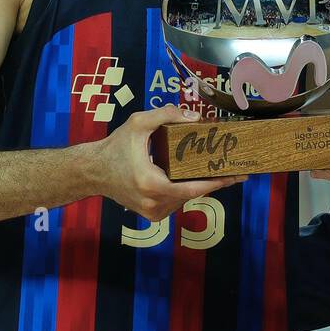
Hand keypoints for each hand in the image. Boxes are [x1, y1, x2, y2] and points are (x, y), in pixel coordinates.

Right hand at [94, 104, 243, 221]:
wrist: (92, 171)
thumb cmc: (114, 147)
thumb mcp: (138, 123)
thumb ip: (166, 115)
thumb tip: (194, 118)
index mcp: (151, 184)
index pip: (191, 188)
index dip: (215, 183)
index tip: (234, 176)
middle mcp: (153, 203)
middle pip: (193, 195)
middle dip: (215, 183)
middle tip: (236, 172)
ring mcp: (152, 212)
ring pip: (185, 200)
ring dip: (202, 187)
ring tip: (221, 173)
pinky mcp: (151, 214)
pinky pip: (176, 203)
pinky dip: (187, 191)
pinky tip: (199, 179)